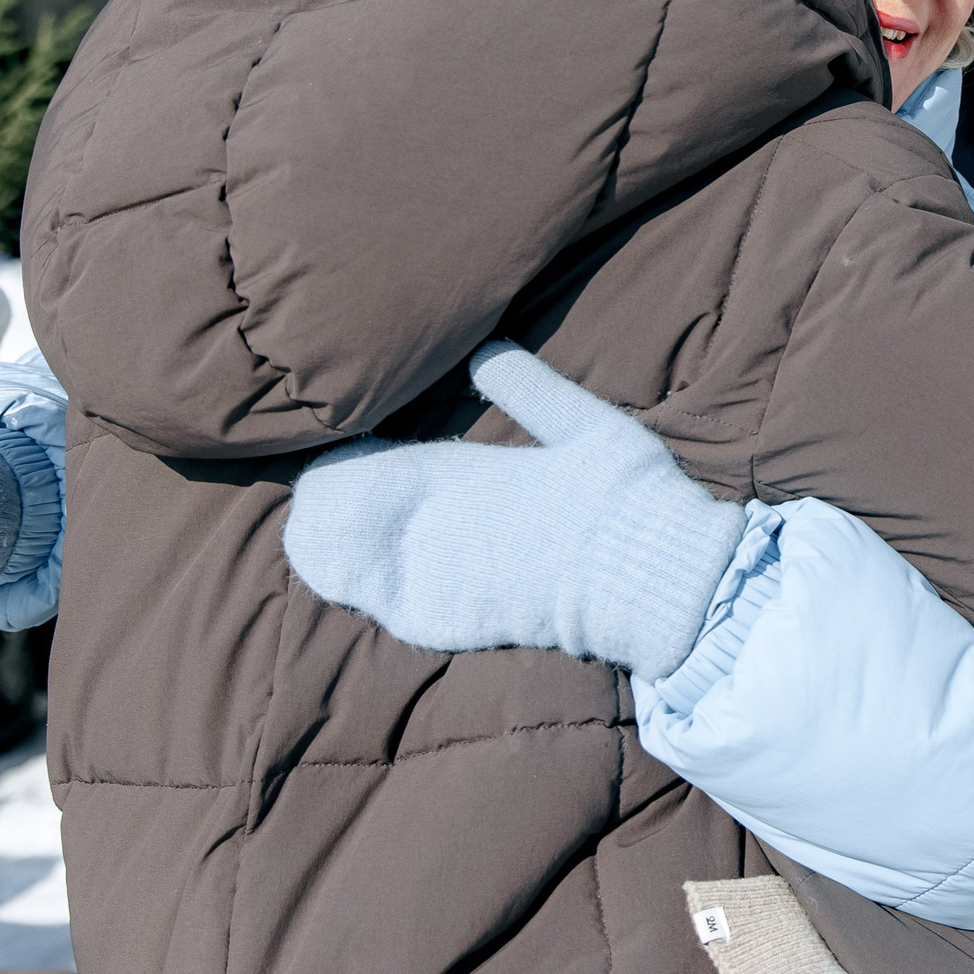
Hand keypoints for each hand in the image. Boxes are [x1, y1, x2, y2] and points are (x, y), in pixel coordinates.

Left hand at [281, 343, 748, 678]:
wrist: (649, 582)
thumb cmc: (623, 497)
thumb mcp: (581, 420)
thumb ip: (524, 383)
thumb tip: (483, 347)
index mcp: (454, 471)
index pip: (361, 459)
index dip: (339, 454)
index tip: (345, 442)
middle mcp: (428, 527)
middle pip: (333, 511)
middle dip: (324, 497)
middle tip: (325, 487)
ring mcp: (430, 581)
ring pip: (338, 563)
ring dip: (329, 543)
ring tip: (326, 531)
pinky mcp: (443, 626)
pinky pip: (376, 606)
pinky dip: (360, 586)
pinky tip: (358, 577)